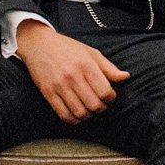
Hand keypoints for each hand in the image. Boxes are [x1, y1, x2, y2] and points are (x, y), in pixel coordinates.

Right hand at [15, 20, 129, 123]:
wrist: (39, 44)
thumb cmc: (67, 48)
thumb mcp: (90, 52)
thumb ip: (108, 67)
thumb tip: (125, 77)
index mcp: (86, 64)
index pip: (104, 91)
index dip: (111, 98)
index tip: (110, 96)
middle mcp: (72, 76)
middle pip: (93, 104)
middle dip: (101, 108)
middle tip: (101, 105)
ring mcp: (59, 85)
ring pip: (79, 112)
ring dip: (88, 115)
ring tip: (90, 110)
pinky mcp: (47, 93)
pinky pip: (64, 115)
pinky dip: (74, 119)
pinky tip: (77, 114)